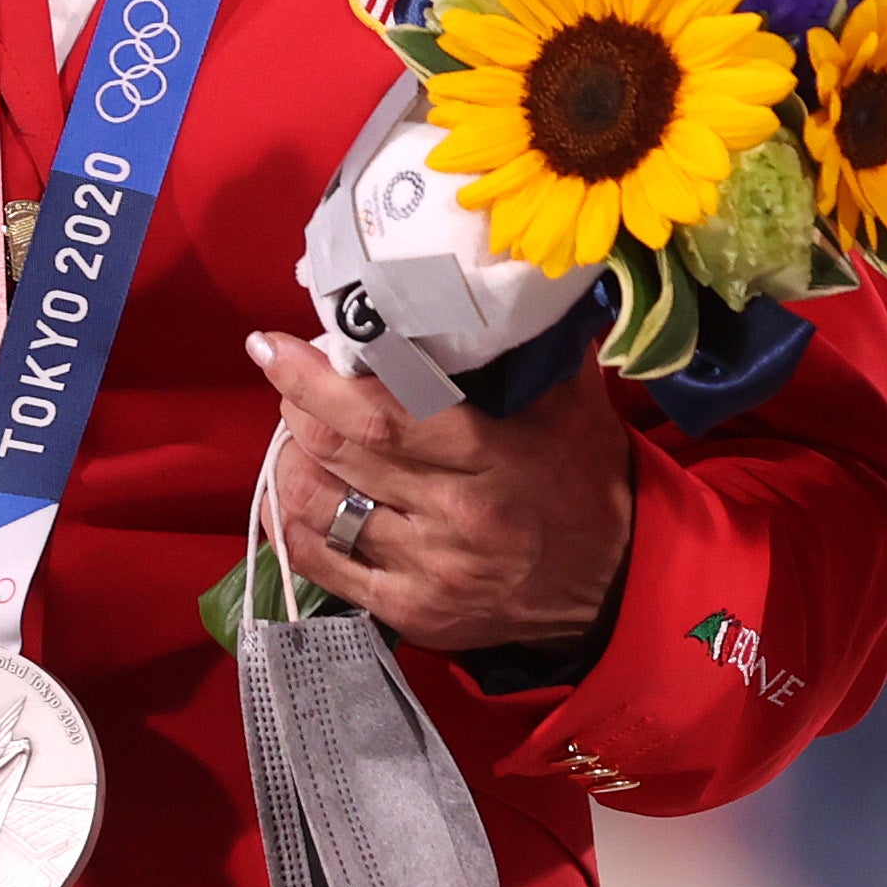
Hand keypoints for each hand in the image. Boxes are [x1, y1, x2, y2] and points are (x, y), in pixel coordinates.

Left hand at [251, 331, 637, 654]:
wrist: (612, 583)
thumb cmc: (586, 478)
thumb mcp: (574, 403)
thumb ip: (529, 345)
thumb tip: (488, 275)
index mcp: (495, 460)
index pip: (384, 415)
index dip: (316, 380)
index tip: (274, 345)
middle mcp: (454, 520)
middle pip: (341, 454)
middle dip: (298, 407)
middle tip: (290, 377)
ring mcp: (427, 572)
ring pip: (319, 509)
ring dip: (292, 460)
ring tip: (298, 431)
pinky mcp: (410, 611)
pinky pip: (322, 565)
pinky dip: (294, 522)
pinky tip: (295, 494)